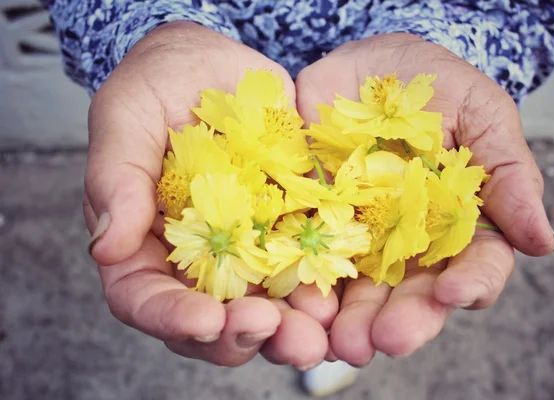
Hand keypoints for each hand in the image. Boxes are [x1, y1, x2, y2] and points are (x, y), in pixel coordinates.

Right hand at [83, 22, 335, 368]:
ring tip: (314, 330)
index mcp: (143, 243)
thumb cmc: (157, 85)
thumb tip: (105, 246)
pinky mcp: (285, 230)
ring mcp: (244, 250)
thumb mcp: (126, 118)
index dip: (172, 317)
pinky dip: (321, 286)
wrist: (213, 66)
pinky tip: (339, 293)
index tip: (207, 320)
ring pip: (261, 310)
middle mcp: (194, 260)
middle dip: (239, 335)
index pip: (144, 298)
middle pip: (208, 322)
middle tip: (272, 328)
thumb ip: (116, 179)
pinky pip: (305, 267)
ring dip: (288, 329)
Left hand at [295, 33, 553, 364]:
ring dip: (352, 320)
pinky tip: (299, 305)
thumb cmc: (430, 86)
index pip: (474, 266)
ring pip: (359, 289)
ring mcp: (358, 235)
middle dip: (404, 319)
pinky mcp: (313, 222)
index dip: (469, 284)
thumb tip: (542, 242)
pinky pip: (306, 257)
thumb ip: (508, 174)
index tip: (454, 294)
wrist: (362, 66)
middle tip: (388, 340)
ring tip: (342, 342)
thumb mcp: (480, 114)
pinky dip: (303, 284)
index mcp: (457, 222)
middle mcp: (409, 240)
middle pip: (413, 292)